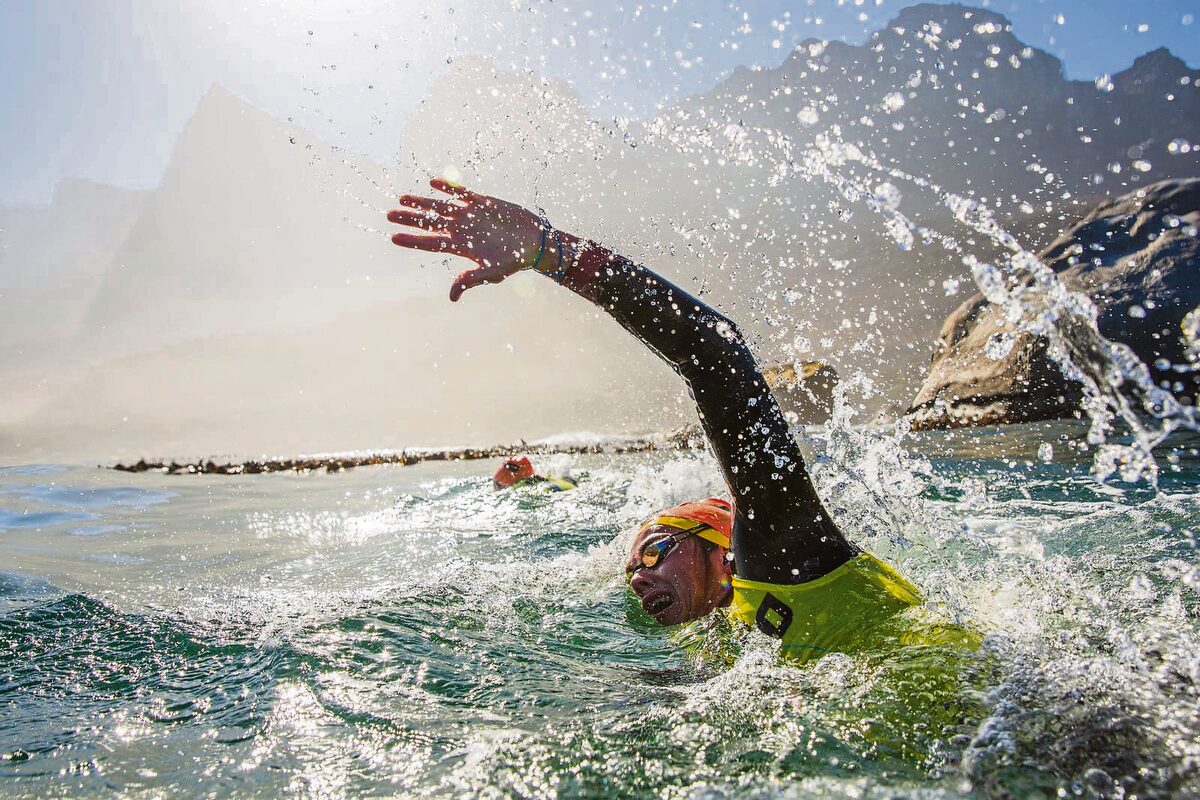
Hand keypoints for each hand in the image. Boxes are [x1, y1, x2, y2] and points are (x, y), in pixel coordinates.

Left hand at [387, 178, 546, 301]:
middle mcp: (462, 230)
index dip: (412, 240)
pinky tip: (433, 183)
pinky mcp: (482, 203)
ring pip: (440, 207)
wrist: (534, 242)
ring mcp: (470, 216)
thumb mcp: (491, 273)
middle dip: (410, 219)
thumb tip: (452, 296)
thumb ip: (470, 280)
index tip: (393, 237)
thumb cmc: (513, 261)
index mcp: (461, 247)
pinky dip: (448, 188)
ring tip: (402, 198)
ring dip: (422, 202)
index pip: (430, 243)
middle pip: (430, 223)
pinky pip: (461, 193)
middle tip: (388, 215)